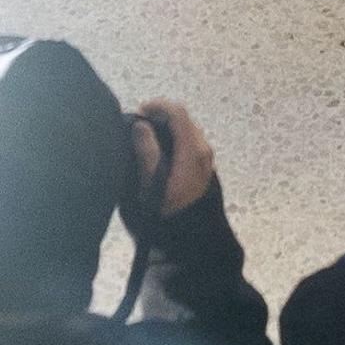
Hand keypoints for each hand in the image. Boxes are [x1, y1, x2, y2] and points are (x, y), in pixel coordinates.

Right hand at [130, 98, 216, 217]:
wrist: (194, 239)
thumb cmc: (170, 211)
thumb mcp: (152, 182)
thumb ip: (146, 151)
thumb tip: (141, 125)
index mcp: (192, 150)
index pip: (177, 112)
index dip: (157, 106)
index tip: (138, 112)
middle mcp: (203, 150)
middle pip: (183, 119)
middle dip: (160, 116)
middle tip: (138, 125)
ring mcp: (206, 159)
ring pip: (187, 131)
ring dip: (167, 128)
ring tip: (146, 139)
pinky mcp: (204, 168)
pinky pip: (189, 143)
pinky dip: (173, 139)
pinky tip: (159, 153)